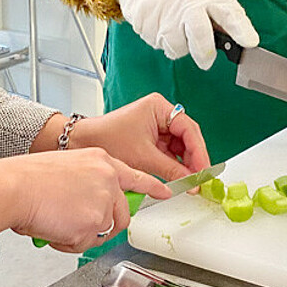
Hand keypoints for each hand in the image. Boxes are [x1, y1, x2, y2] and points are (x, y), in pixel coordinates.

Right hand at [0, 149, 172, 253]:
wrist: (15, 187)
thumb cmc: (28, 179)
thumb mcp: (66, 168)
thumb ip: (86, 183)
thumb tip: (88, 205)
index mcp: (101, 160)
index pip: (135, 175)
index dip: (152, 187)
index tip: (165, 193)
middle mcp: (108, 178)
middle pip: (122, 213)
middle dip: (103, 225)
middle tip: (78, 224)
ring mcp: (104, 199)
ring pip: (103, 231)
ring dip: (82, 234)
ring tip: (58, 223)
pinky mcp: (95, 221)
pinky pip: (86, 244)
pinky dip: (69, 243)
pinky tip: (54, 229)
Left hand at [69, 94, 211, 181]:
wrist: (83, 143)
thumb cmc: (107, 139)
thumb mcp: (143, 157)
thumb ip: (171, 169)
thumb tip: (191, 180)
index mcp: (159, 107)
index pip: (188, 128)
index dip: (199, 151)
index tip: (204, 169)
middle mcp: (160, 113)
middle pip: (187, 136)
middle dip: (193, 158)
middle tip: (199, 178)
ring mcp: (156, 125)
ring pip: (180, 146)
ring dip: (185, 163)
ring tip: (190, 180)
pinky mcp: (151, 137)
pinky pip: (170, 151)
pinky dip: (174, 164)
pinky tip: (179, 176)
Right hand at [112, 0, 257, 69]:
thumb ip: (223, 17)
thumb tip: (243, 42)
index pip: (229, 13)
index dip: (241, 29)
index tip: (250, 42)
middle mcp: (188, 4)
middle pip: (199, 33)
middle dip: (204, 52)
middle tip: (206, 62)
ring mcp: (165, 13)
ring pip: (177, 47)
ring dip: (180, 46)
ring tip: (178, 29)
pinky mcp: (146, 23)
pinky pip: (158, 45)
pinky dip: (162, 41)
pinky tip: (162, 25)